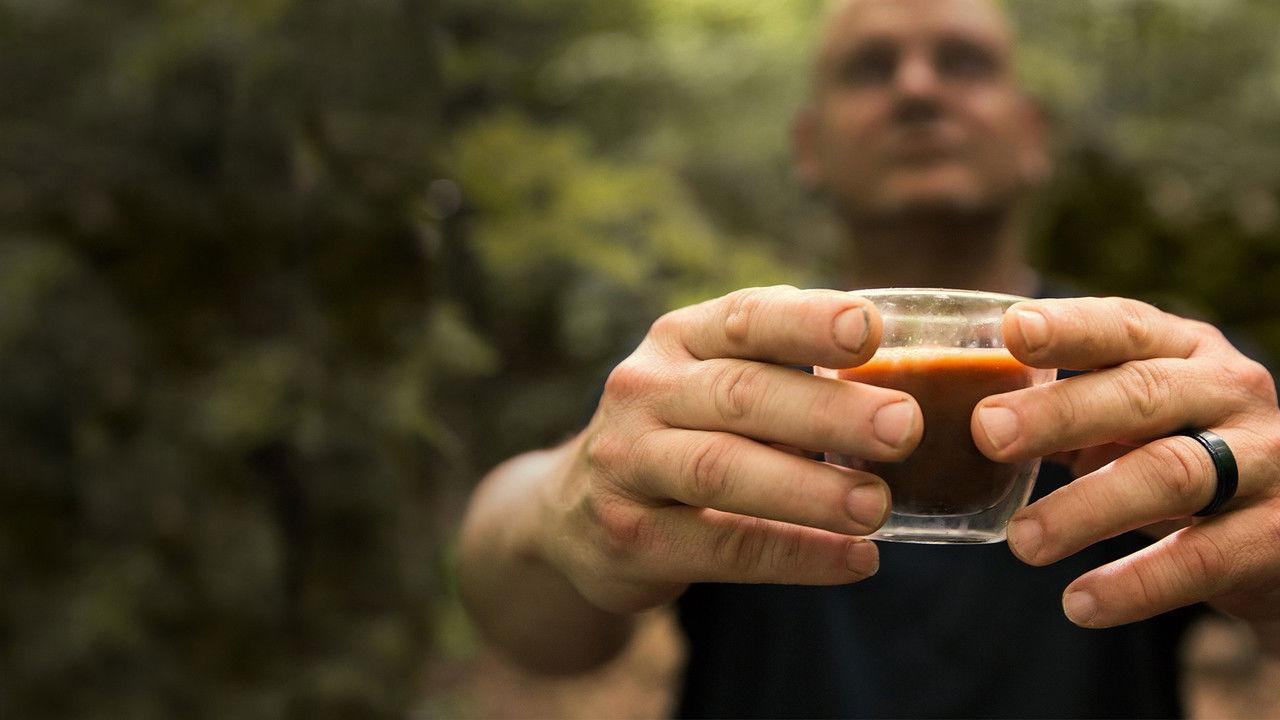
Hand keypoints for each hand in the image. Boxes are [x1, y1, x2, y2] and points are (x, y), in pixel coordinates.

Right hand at [537, 286, 921, 613]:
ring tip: (878, 506)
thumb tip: (913, 370)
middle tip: (904, 427)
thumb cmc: (683, 433)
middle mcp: (645, 390)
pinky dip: (795, 554)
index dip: (808, 321)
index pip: (747, 318)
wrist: (577, 513)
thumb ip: (787, 371)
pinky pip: (722, 545)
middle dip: (827, 411)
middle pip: (740, 394)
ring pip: (723, 469)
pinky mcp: (629, 535)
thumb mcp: (715, 383)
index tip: (871, 329)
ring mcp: (628, 463)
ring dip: (808, 489)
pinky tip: (856, 562)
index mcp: (680, 338)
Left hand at [971, 296, 1279, 650]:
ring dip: (1086, 508)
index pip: (1124, 326)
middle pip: (1142, 394)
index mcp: (1184, 350)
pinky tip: (1079, 602)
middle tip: (986, 433)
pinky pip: (1203, 558)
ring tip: (1022, 542)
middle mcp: (1229, 391)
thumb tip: (946, 409)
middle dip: (1059, 412)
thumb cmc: (1175, 451)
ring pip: (1169, 473)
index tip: (1012, 330)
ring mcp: (1263, 460)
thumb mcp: (1130, 415)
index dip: (1070, 326)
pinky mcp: (1275, 534)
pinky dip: (1136, 583)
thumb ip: (1066, 403)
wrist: (1279, 533)